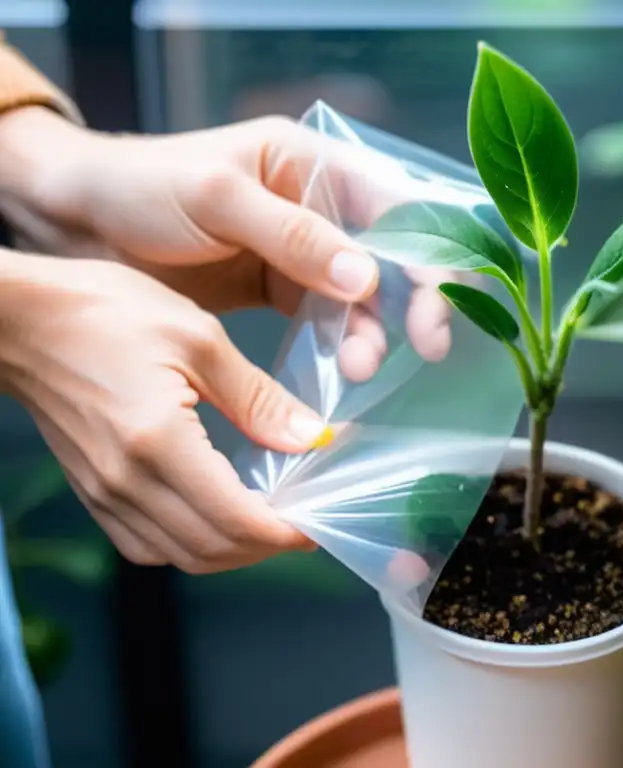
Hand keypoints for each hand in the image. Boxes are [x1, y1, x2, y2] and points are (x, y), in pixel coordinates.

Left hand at [0, 107, 451, 380]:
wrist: (79, 221)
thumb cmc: (142, 187)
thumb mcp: (217, 199)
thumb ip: (293, 236)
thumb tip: (367, 280)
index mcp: (312, 163)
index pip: (396, 206)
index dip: (428, 254)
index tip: (435, 309)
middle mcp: (320, 206)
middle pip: (393, 255)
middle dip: (413, 302)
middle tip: (425, 349)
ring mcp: (303, 251)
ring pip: (364, 296)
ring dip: (372, 333)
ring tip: (358, 369)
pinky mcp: (283, 289)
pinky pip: (327, 319)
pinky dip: (341, 344)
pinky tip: (342, 370)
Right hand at [0, 253, 330, 573]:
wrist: (20, 318)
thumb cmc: (105, 312)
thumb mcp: (198, 339)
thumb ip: (258, 398)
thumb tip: (313, 438)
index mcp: (158, 442)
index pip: (235, 520)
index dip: (285, 533)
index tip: (319, 523)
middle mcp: (127, 481)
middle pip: (212, 550)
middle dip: (266, 547)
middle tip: (303, 522)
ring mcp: (104, 492)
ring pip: (181, 556)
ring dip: (232, 550)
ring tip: (269, 521)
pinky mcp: (92, 491)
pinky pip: (149, 543)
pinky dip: (192, 543)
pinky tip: (217, 514)